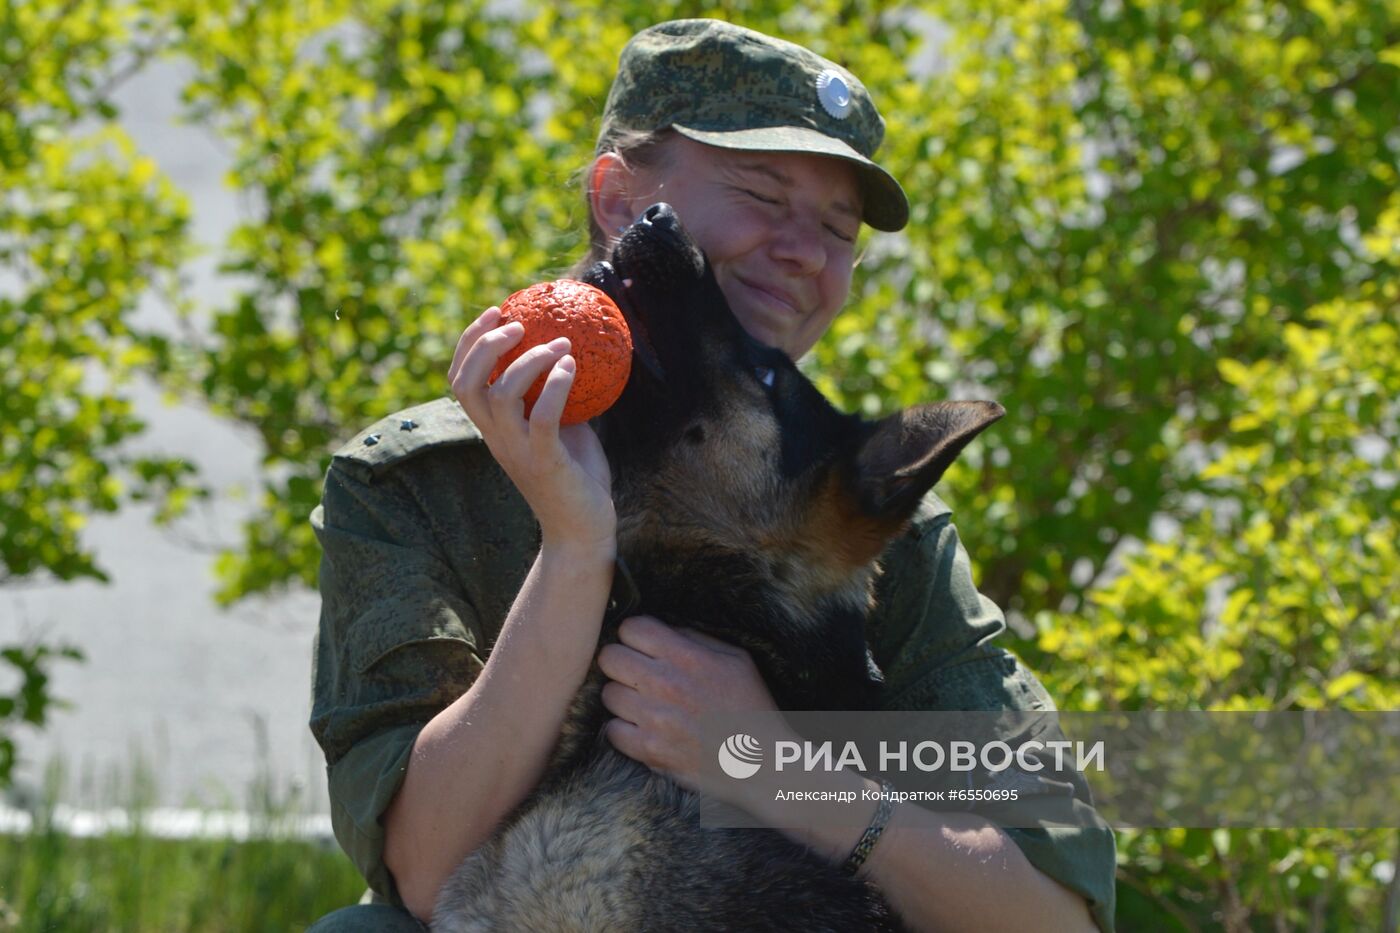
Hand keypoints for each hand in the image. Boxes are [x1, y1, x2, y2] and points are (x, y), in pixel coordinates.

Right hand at [448, 306, 614, 553]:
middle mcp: (497, 438)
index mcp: (493, 429)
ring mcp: (517, 451)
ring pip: (501, 395)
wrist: (583, 532)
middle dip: (484, 345)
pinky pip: (543, 418)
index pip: (460, 380)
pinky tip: (572, 367)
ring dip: (528, 361)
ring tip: (558, 344)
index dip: (469, 343)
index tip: (495, 312)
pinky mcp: (545, 462)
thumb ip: (558, 397)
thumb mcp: (563, 428)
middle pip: (466, 384)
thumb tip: (575, 353)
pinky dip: (555, 386)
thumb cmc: (575, 478)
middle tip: (517, 323)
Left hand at [598, 616, 780, 802]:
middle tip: (636, 673)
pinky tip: (643, 728)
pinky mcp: (649, 750)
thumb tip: (663, 630)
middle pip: (610, 657)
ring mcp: (655, 719)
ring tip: (643, 703)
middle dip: (621, 662)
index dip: (635, 635)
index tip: (643, 646)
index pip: (631, 628)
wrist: (763, 762)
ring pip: (608, 693)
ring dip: (622, 696)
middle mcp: (666, 684)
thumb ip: (695, 639)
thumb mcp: (736, 659)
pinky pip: (612, 730)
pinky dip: (624, 730)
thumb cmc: (751, 707)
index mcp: (687, 657)